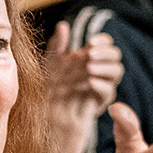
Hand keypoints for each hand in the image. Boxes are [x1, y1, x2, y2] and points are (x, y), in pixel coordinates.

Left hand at [42, 23, 124, 152]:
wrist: (35, 126)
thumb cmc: (39, 96)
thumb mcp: (45, 68)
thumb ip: (56, 48)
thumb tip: (64, 25)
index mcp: (83, 61)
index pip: (104, 46)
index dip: (103, 42)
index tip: (91, 43)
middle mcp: (93, 74)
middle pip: (115, 57)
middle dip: (106, 54)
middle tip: (90, 55)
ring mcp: (95, 90)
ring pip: (116, 72)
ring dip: (106, 67)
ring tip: (89, 68)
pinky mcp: (94, 106)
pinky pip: (107, 93)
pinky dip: (102, 84)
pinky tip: (90, 81)